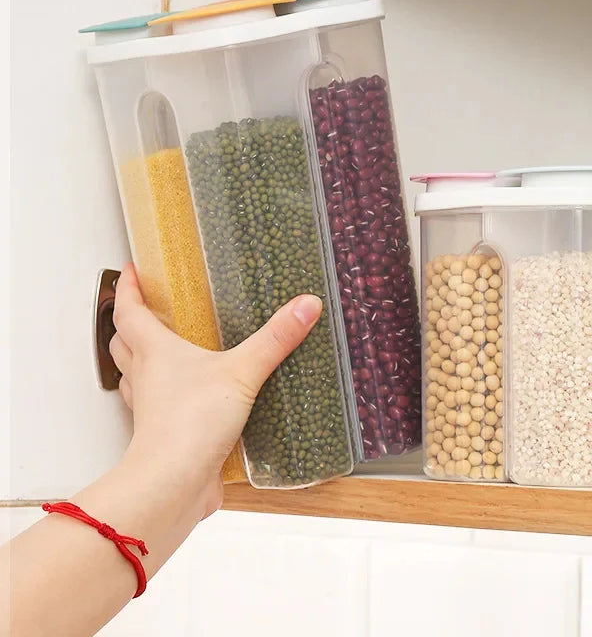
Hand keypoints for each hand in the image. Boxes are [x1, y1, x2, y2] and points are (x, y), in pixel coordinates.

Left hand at [109, 264, 321, 519]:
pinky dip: (162, 394)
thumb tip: (305, 306)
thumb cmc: (191, 424)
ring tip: (160, 348)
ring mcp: (151, 407)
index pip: (131, 311)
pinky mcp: (163, 433)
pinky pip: (154, 406)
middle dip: (129, 321)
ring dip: (138, 359)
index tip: (130, 270)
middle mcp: (146, 377)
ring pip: (132, 375)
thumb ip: (275, 339)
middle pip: (124, 342)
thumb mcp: (242, 371)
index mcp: (156, 352)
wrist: (173, 483)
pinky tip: (186, 396)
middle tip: (145, 307)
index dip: (128, 288)